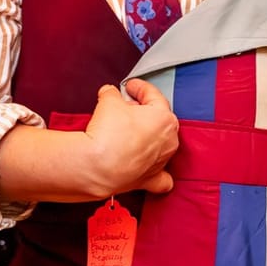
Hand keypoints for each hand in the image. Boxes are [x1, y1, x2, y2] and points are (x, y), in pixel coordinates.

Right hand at [85, 79, 179, 194]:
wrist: (97, 166)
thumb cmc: (108, 135)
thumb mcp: (108, 102)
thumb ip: (112, 94)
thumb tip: (109, 94)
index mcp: (164, 118)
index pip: (153, 96)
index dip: (140, 88)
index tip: (130, 86)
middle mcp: (168, 140)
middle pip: (158, 119)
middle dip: (142, 111)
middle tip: (124, 107)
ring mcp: (161, 161)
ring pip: (160, 144)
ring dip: (146, 137)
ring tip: (125, 131)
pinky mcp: (150, 179)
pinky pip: (160, 177)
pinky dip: (157, 173)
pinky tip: (152, 168)